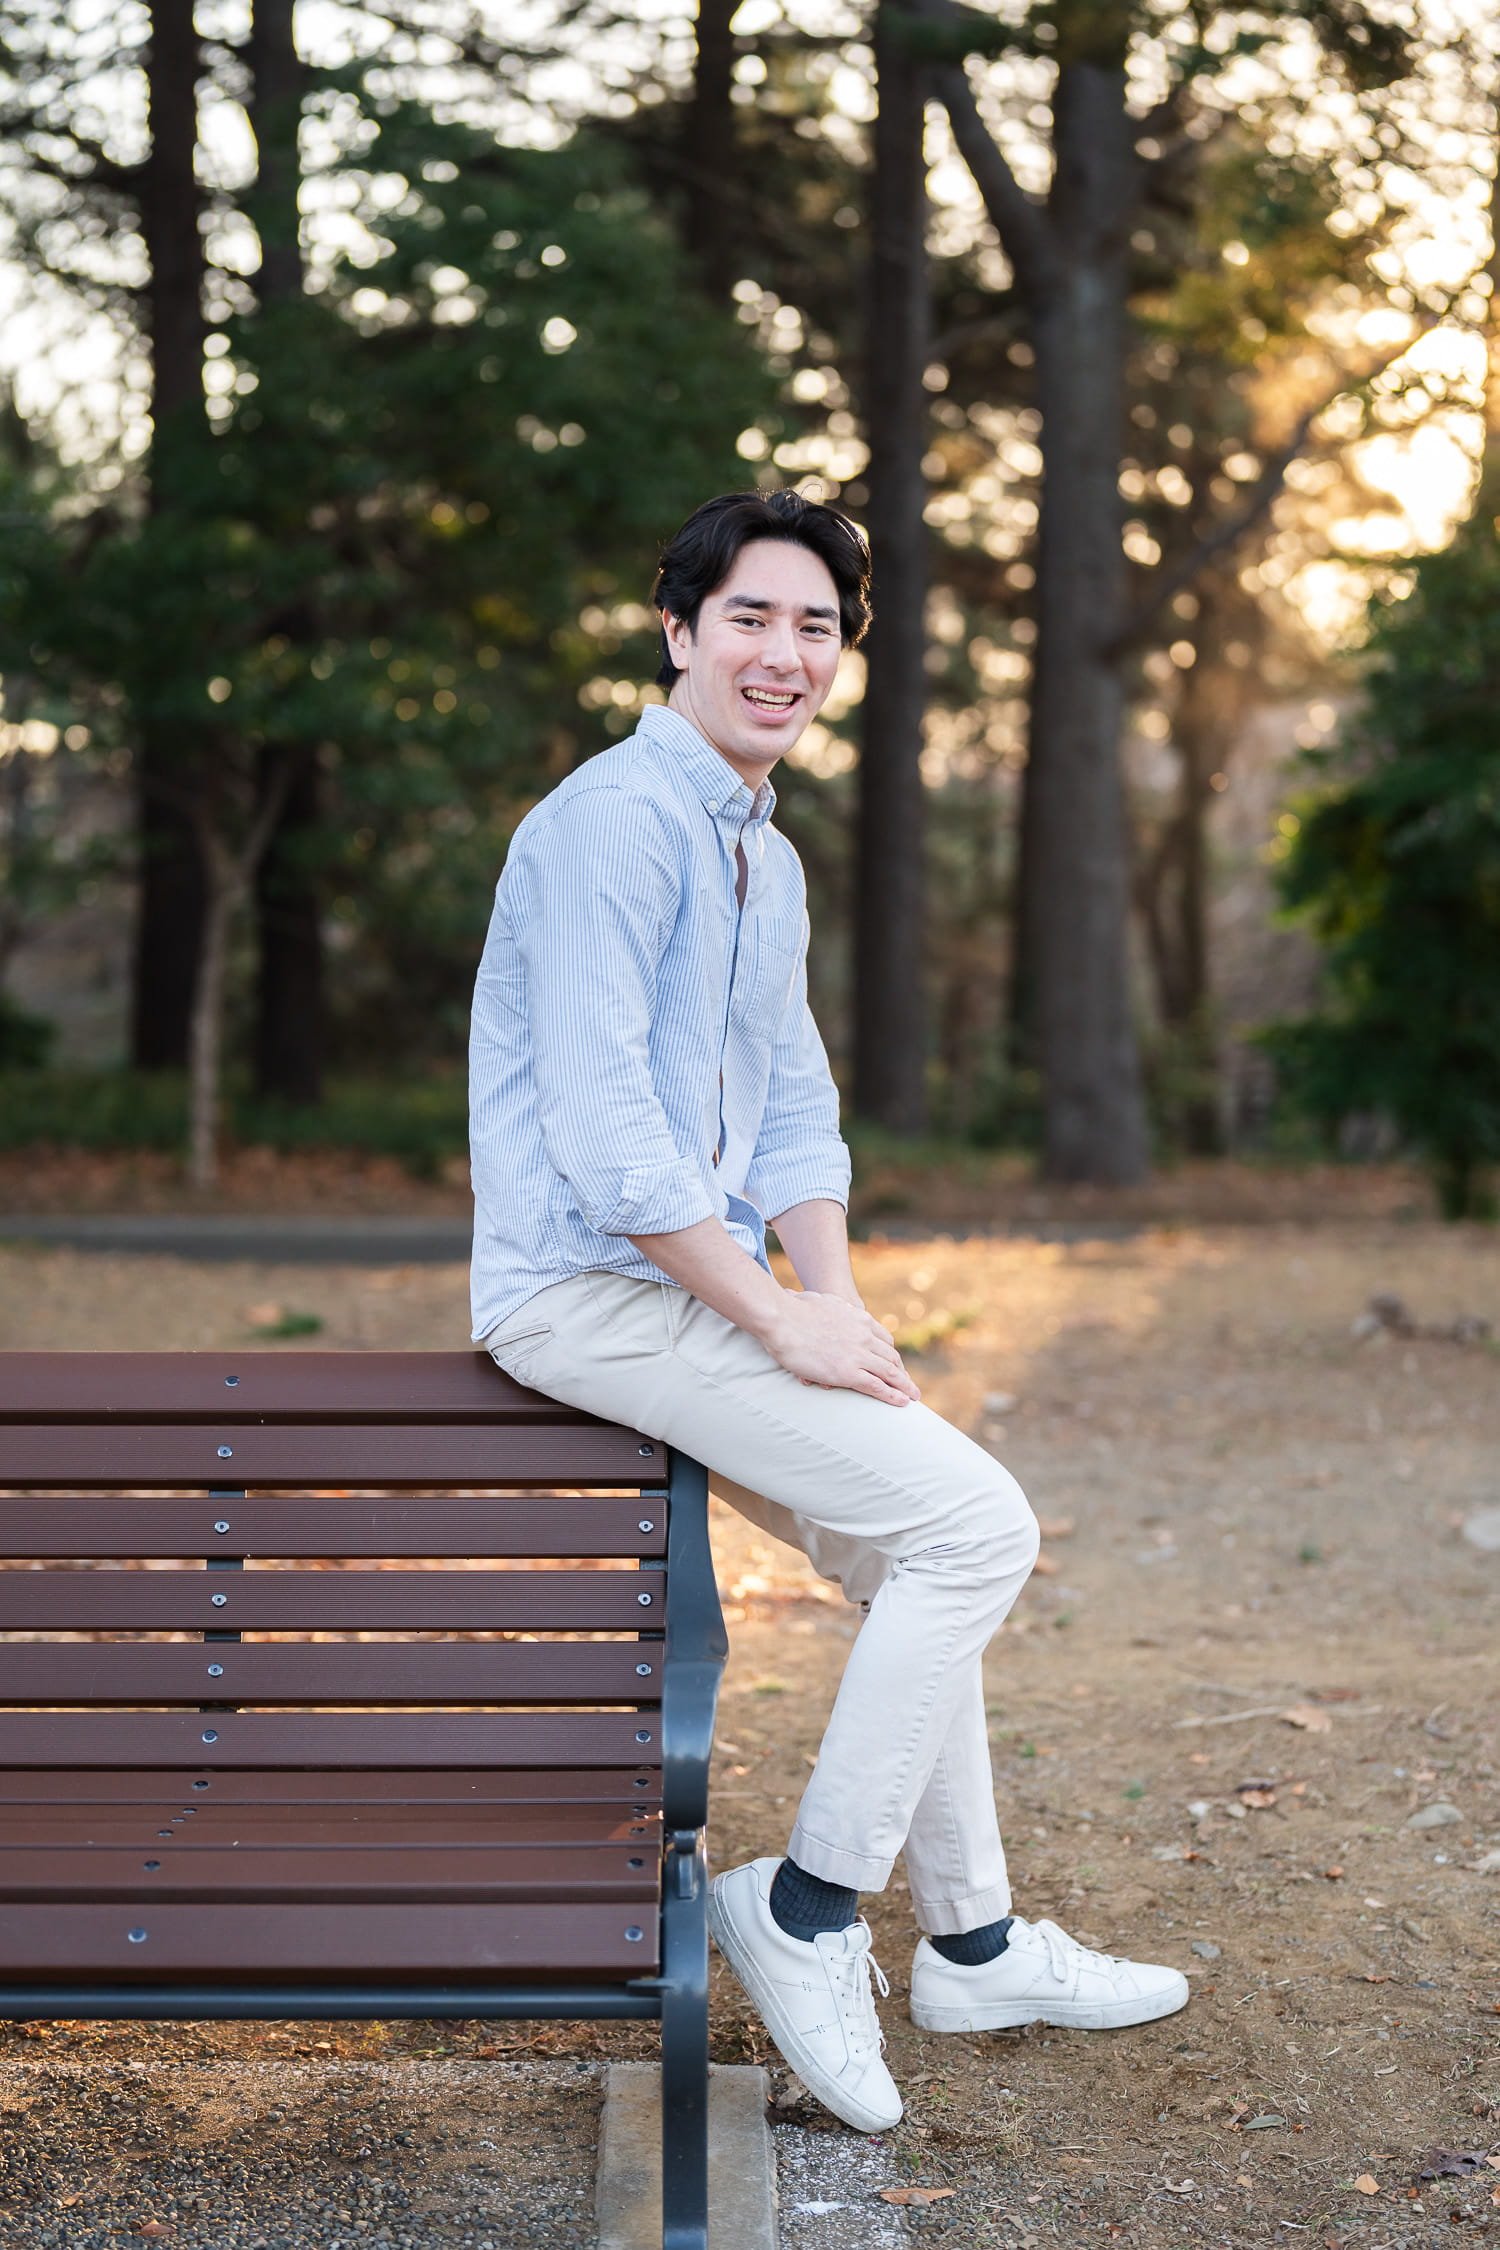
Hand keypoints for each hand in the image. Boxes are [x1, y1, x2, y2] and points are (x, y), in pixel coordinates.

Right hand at [761, 1290, 920, 1406]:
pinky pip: (877, 1386)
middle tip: (908, 1383)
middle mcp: (864, 1336)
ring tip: (914, 1396)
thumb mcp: (814, 1299)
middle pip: (891, 1356)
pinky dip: (893, 1396)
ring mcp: (858, 1354)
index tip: (895, 1364)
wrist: (782, 1319)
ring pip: (890, 1373)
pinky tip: (902, 1403)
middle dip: (902, 1371)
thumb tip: (795, 1295)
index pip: (883, 1339)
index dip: (891, 1354)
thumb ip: (816, 1302)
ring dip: (905, 1386)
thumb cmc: (791, 1308)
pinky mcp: (848, 1373)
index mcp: (858, 1319)